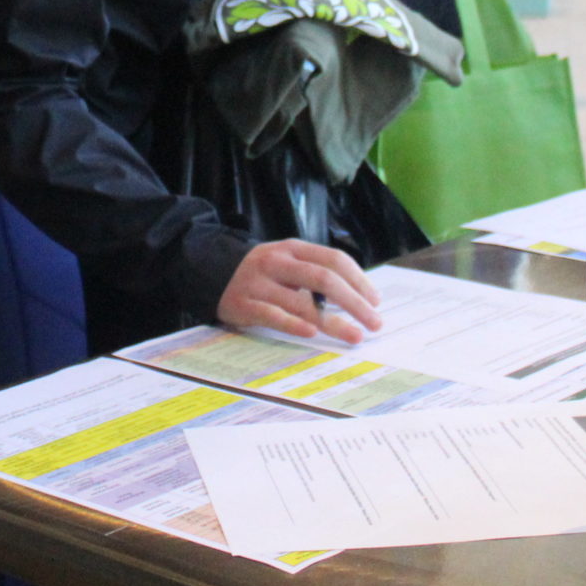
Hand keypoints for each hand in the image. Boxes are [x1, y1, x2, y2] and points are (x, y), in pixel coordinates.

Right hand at [217, 239, 383, 343]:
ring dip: (333, 321)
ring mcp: (259, 283)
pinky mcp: (244, 304)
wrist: (209, 271)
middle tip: (374, 322)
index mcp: (293, 249)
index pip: (333, 259)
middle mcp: (277, 262)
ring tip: (354, 336)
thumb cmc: (262, 274)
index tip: (376, 301)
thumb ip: (314, 275)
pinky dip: (294, 325)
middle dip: (354, 302)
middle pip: (323, 279)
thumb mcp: (286, 263)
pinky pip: (273, 315)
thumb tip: (359, 299)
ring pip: (301, 302)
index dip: (359, 280)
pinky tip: (312, 333)